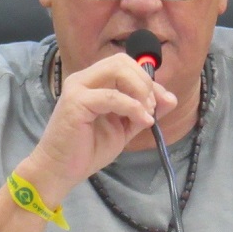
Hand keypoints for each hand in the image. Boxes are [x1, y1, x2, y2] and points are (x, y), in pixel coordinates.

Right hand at [24, 53, 177, 194]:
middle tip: (151, 108)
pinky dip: (133, 107)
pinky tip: (142, 121)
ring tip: (146, 115)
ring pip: (118, 70)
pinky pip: (112, 96)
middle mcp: (84, 78)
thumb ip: (144, 111)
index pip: (127, 66)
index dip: (149, 81)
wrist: (60, 170)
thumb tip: (172, 99)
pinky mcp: (75, 102)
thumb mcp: (124, 127)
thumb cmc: (88, 149)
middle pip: (123, 61)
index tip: (163, 103)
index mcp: (94, 81)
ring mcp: (78, 87)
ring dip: (140, 91)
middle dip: (145, 82)